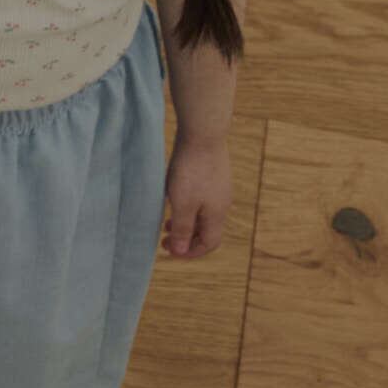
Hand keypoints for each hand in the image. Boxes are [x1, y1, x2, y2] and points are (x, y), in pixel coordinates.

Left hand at [160, 134, 237, 264]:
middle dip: (187, 238)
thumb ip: (183, 228)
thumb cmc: (191, 170)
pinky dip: (188, 206)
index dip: (191, 252)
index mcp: (217, 214)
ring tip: (166, 221)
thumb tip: (182, 251)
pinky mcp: (213, 174)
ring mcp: (219, 187)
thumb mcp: (182, 203)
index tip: (171, 251)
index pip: (209, 243)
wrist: (203, 134)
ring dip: (186, 222)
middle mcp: (222, 203)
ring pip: (203, 214)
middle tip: (165, 239)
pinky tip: (173, 197)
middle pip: (207, 230)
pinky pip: (202, 199)